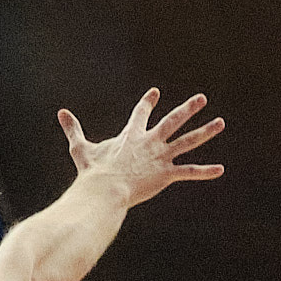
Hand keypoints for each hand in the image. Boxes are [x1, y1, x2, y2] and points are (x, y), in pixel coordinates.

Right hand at [58, 89, 224, 210]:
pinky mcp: (166, 174)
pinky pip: (189, 172)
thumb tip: (60, 113)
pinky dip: (205, 172)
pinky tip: (220, 170)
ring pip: (188, 141)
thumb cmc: (93, 172)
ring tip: (220, 123)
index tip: (155, 92)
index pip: (142, 113)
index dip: (147, 103)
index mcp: (132, 135)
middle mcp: (150, 141)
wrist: (105, 188)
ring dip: (205, 131)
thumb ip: (73, 129)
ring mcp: (160, 157)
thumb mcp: (81, 148)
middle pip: (173, 120)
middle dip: (188, 108)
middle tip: (201, 98)